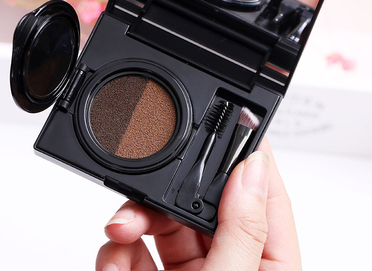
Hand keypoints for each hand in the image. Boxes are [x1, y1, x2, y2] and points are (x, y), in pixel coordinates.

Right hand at [96, 137, 301, 269]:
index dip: (251, 156)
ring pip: (163, 222)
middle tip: (144, 193)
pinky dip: (121, 250)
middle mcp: (230, 261)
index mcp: (267, 263)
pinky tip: (116, 259)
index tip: (236, 126)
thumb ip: (244, 230)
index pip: (264, 194)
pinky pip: (138, 250)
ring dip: (136, 221)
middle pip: (200, 203)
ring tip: (119, 231)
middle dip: (167, 194)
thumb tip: (252, 168)